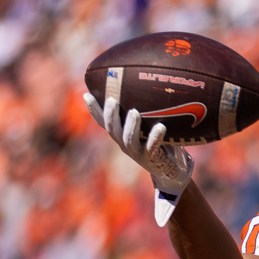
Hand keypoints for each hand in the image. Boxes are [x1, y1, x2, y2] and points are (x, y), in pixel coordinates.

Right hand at [83, 93, 193, 226]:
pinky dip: (155, 137)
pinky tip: (161, 127)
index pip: (103, 123)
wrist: (171, 172)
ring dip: (130, 125)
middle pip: (112, 130)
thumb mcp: (151, 127)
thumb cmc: (162, 144)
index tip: (86, 94)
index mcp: (122, 136)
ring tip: (134, 112)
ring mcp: (137, 153)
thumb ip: (148, 112)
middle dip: (110, 115)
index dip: (94, 110)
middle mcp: (125, 145)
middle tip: (111, 100)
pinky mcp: (152, 159)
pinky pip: (152, 147)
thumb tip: (150, 85)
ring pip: (128, 139)